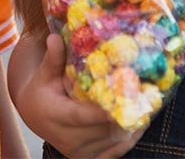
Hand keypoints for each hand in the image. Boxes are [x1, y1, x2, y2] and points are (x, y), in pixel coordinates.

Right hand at [13, 34, 142, 158]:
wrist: (36, 117)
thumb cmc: (43, 91)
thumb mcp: (45, 73)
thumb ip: (53, 58)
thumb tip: (55, 37)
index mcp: (54, 116)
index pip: (80, 116)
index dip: (101, 112)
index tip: (120, 102)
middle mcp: (66, 139)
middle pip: (101, 130)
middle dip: (123, 115)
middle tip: (145, 96)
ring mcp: (78, 152)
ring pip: (111, 142)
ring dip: (131, 126)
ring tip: (148, 106)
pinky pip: (115, 153)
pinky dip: (129, 139)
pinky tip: (141, 122)